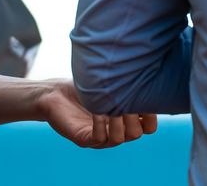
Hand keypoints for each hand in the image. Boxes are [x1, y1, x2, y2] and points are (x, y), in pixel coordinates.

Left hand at [39, 80, 157, 148]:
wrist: (54, 94)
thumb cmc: (84, 87)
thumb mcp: (111, 83)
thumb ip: (128, 83)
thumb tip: (148, 67)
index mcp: (125, 121)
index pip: (149, 127)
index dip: (152, 114)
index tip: (145, 96)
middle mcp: (115, 131)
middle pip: (137, 133)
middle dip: (135, 116)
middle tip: (126, 98)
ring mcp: (100, 138)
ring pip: (120, 138)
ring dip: (118, 120)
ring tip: (112, 103)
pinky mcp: (83, 139)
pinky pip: (99, 137)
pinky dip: (101, 123)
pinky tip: (98, 109)